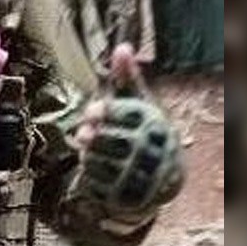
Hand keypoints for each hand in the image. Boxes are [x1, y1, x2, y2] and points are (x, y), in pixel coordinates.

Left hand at [74, 44, 183, 211]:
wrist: (164, 177)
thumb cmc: (145, 132)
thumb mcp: (141, 104)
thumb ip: (128, 79)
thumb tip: (122, 46)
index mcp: (157, 126)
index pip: (127, 117)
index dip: (106, 112)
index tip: (92, 110)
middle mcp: (154, 152)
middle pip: (112, 141)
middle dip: (94, 137)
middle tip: (83, 133)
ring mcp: (144, 178)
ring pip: (104, 164)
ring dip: (90, 156)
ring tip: (88, 149)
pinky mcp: (132, 199)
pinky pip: (101, 186)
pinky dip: (91, 176)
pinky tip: (91, 168)